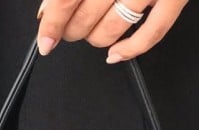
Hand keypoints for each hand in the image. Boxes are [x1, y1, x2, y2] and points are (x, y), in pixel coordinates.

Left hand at [36, 0, 188, 63]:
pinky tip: (115, 53)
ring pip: (112, 28)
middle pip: (86, 15)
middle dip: (72, 30)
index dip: (52, 21)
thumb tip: (49, 7)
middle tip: (69, 30)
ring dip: (95, 38)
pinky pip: (152, 33)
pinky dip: (130, 49)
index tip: (46, 39)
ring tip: (92, 34)